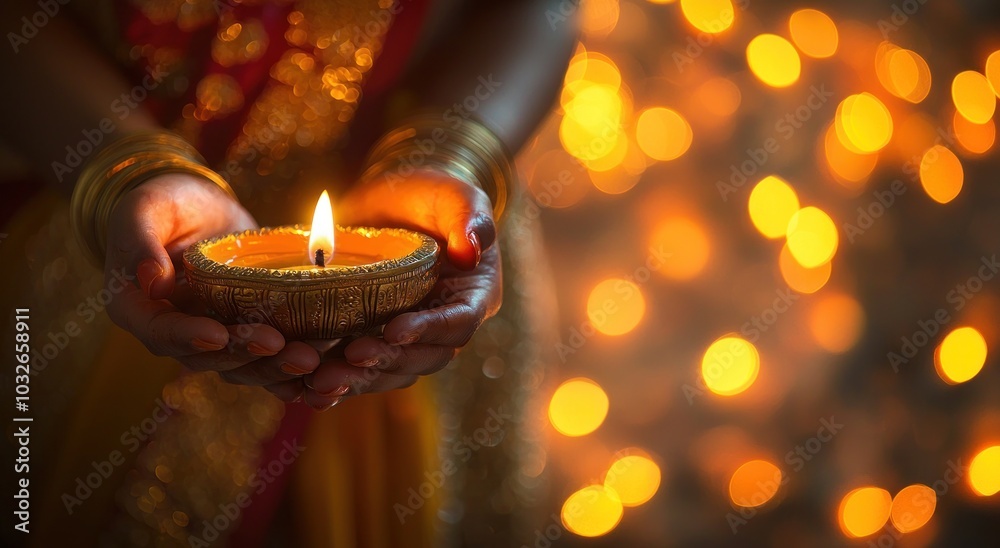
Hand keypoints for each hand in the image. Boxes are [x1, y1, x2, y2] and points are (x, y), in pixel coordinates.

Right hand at [103, 173, 320, 396]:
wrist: (199, 209)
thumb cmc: (163, 204)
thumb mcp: (143, 209)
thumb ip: (139, 240)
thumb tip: (151, 280)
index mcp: (138, 310)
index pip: (160, 333)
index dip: (187, 338)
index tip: (217, 334)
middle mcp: (175, 333)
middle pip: (207, 357)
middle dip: (244, 354)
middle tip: (278, 345)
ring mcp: (214, 337)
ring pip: (242, 366)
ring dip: (275, 368)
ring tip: (309, 360)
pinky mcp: (247, 333)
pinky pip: (267, 361)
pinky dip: (292, 372)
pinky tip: (323, 373)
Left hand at [290, 170, 502, 409]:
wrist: (395, 200)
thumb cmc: (433, 194)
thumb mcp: (456, 196)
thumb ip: (470, 217)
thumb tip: (472, 249)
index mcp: (472, 297)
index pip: (458, 322)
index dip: (428, 329)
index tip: (394, 329)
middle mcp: (444, 326)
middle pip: (423, 357)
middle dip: (386, 361)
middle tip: (350, 357)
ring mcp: (409, 337)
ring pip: (391, 371)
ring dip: (358, 379)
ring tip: (321, 380)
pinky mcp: (376, 339)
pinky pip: (363, 371)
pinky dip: (340, 382)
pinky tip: (309, 389)